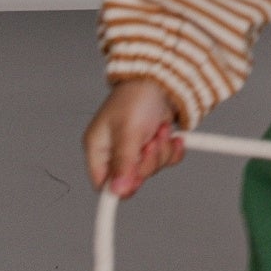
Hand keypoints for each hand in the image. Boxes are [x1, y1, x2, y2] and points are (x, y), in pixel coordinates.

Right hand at [82, 77, 185, 198]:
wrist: (161, 78)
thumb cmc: (136, 97)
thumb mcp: (128, 132)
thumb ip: (124, 163)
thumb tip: (117, 192)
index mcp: (98, 148)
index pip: (103, 183)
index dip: (119, 186)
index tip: (136, 181)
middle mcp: (114, 152)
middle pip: (133, 180)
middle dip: (149, 160)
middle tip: (151, 141)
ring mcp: (135, 150)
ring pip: (152, 171)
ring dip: (162, 151)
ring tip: (159, 130)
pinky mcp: (152, 146)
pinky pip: (166, 162)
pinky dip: (171, 149)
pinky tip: (167, 132)